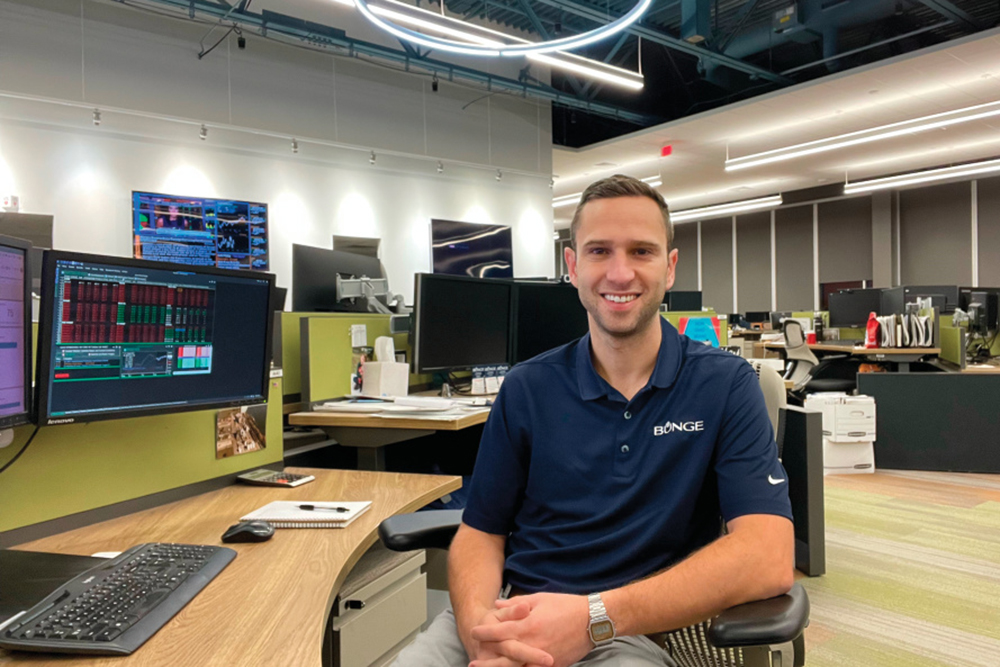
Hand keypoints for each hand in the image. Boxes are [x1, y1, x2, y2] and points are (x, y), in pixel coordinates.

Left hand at [470, 593, 590, 666]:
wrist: (593, 621)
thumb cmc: (567, 606)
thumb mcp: (540, 599)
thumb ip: (516, 604)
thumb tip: (497, 606)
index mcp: (529, 625)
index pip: (499, 631)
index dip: (484, 632)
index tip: (474, 632)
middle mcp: (533, 644)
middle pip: (504, 656)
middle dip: (487, 661)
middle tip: (473, 663)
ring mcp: (543, 658)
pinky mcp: (553, 666)